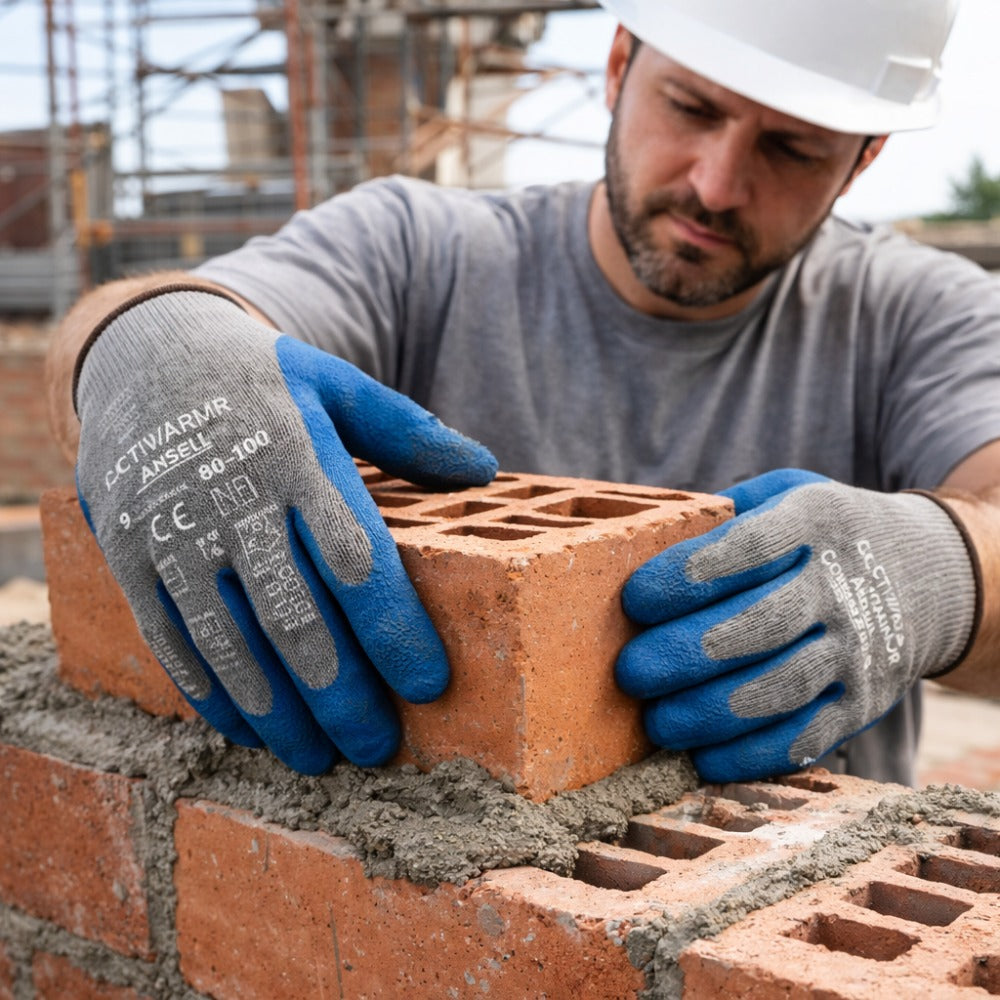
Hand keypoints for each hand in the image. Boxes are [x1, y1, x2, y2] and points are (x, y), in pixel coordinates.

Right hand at [75, 290, 496, 773]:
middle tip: (377, 748)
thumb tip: (485, 470)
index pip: (358, 561)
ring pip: (232, 644)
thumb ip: (408, 430)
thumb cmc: (262, 381)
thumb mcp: (335, 383)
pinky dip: (212, 693)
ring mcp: (175, 533)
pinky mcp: (131, 555)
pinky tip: (248, 729)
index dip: (395, 630)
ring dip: (277, 713)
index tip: (430, 684)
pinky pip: (172, 640)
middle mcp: (235, 501)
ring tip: (317, 760)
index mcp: (298, 458)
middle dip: (341, 695)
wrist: (145, 356)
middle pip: (296, 620)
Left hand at [616, 469, 977, 781]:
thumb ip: (726, 513)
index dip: (689, 575)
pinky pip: (809, 734)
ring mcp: (858, 648)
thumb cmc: (823, 533)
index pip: (749, 548)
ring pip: (783, 686)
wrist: (931, 576)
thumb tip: (642, 544)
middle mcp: (841, 585)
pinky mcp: (865, 701)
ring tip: (658, 723)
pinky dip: (755, 753)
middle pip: (761, 623)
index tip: (635, 599)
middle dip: (687, 652)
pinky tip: (703, 758)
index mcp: (815, 521)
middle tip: (631, 672)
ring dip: (713, 711)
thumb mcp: (788, 494)